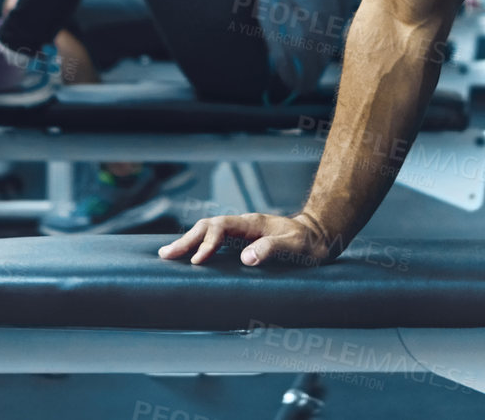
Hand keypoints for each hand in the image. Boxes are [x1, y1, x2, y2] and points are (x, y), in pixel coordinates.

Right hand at [158, 212, 337, 266]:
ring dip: (188, 242)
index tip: (197, 261)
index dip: (207, 243)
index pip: (221, 228)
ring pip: (208, 233)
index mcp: (252, 223)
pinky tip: (188, 257)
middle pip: (207, 227)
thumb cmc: (308, 242)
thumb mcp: (294, 246)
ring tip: (167, 255)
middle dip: (186, 240)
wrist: (319, 237)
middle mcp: (243, 225)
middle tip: (166, 255)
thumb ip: (272, 249)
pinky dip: (198, 247)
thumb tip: (246, 258)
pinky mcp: (242, 243)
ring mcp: (241, 233)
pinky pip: (215, 242)